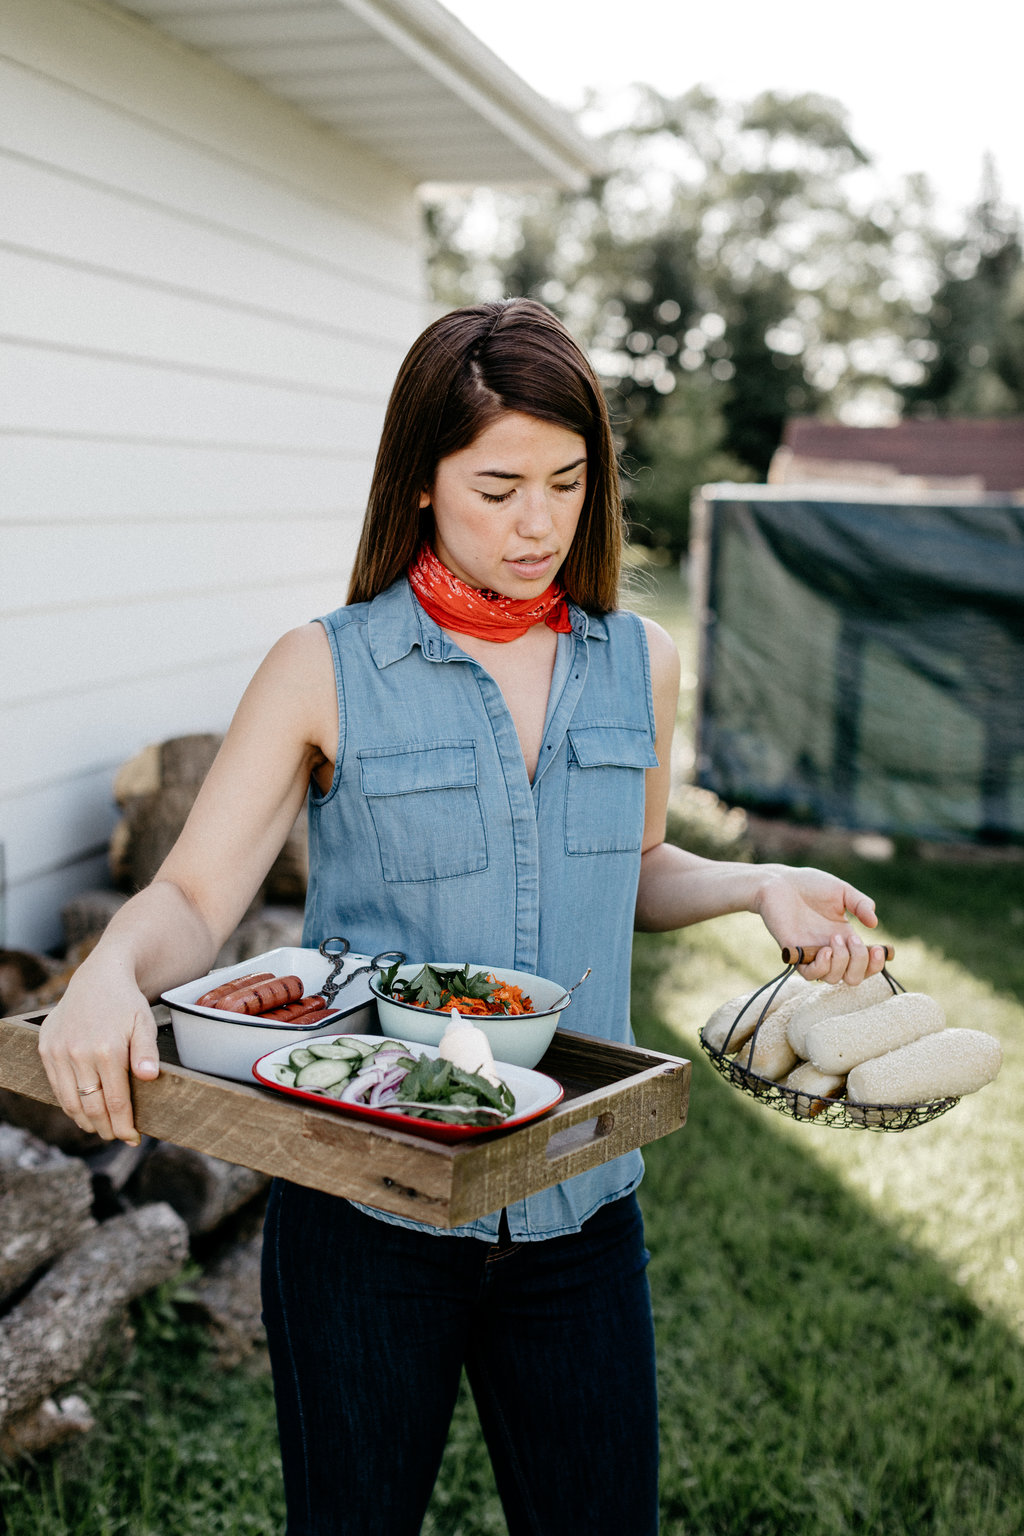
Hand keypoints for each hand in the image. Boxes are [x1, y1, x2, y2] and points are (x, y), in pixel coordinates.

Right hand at [37, 965, 159, 1143]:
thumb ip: (146, 1052)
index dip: (124, 1124)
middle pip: (92, 1107)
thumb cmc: (126, 1003)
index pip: (116, 1100)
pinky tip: (83, 1111)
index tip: (133, 1138)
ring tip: (102, 1129)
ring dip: (87, 1122)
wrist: (98, 978)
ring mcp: (59, 1052)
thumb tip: (149, 1078)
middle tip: (118, 1137)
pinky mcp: (46, 1049)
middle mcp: (79, 1053)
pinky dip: (70, 1104)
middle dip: (107, 1128)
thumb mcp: (143, 1023)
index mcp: (107, 1049)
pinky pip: (57, 1087)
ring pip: (71, 1102)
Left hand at [753, 865, 887, 985]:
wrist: (779, 882)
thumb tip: (874, 923)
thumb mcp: (842, 891)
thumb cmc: (809, 885)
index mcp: (846, 938)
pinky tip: (824, 949)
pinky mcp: (795, 954)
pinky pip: (810, 976)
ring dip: (842, 962)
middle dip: (861, 964)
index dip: (876, 965)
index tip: (878, 949)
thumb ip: (861, 904)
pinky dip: (822, 967)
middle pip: (853, 978)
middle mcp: (831, 950)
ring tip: (834, 937)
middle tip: (853, 939)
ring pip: (834, 979)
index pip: (865, 966)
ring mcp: (813, 954)